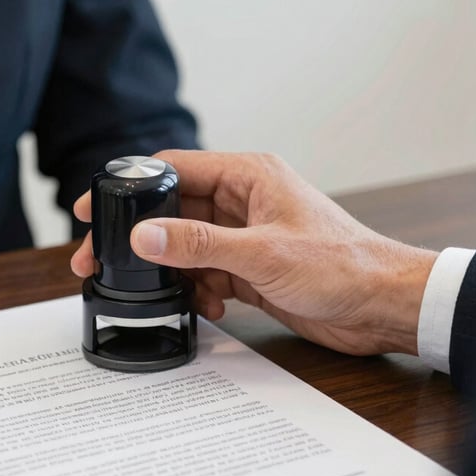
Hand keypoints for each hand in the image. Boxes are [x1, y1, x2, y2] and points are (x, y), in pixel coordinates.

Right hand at [71, 150, 436, 355]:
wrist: (381, 307)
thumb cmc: (341, 265)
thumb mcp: (262, 253)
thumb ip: (199, 244)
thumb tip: (145, 236)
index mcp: (247, 177)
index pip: (173, 169)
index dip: (129, 185)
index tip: (94, 206)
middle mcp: (242, 202)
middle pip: (172, 211)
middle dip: (141, 238)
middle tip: (101, 261)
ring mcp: (244, 238)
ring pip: (186, 247)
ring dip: (171, 272)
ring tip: (162, 294)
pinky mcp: (249, 269)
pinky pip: (206, 275)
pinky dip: (199, 291)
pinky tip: (210, 306)